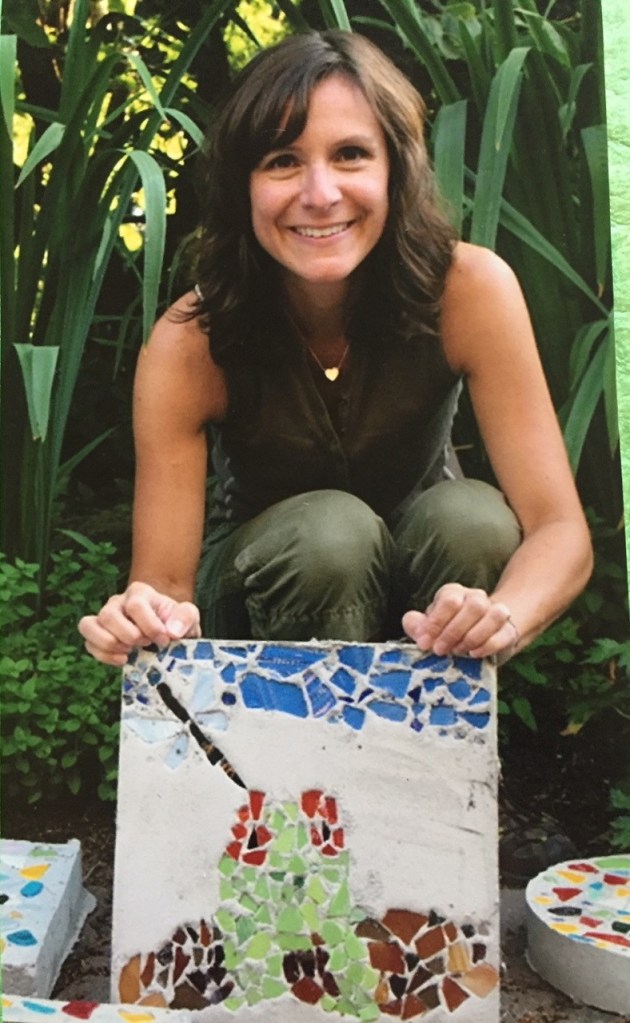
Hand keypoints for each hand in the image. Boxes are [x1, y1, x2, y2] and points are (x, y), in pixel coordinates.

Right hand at [78, 582, 200, 666]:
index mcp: (139, 593)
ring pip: (88, 625)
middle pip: (109, 615)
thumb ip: (185, 617)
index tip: (164, 640)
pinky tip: (123, 660)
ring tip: (129, 652)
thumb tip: (172, 631)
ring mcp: (104, 618)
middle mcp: (117, 602)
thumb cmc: (175, 622)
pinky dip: (103, 655)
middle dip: (129, 636)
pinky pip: (88, 644)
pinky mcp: (97, 635)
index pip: (135, 606)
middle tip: (146, 644)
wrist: (165, 631)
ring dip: (109, 644)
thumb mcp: (188, 616)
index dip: (149, 626)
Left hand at [402, 583, 519, 661]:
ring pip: (493, 614)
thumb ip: (417, 625)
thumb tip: (412, 622)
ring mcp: (495, 611)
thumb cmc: (448, 632)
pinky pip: (504, 633)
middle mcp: (476, 597)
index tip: (425, 642)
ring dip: (473, 637)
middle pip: (473, 606)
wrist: (479, 640)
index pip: (449, 599)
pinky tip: (474, 654)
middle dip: (453, 632)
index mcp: (454, 593)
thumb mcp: (429, 628)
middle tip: (440, 650)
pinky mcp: (508, 629)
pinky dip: (488, 645)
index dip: (436, 622)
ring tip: (459, 652)